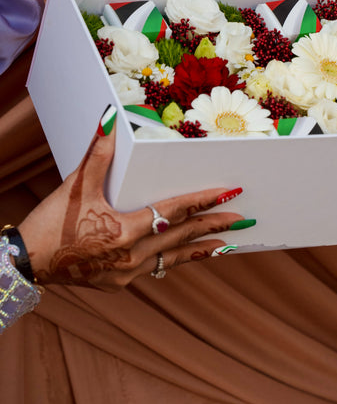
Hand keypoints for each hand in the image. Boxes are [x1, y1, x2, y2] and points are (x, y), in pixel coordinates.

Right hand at [17, 107, 248, 289]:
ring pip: (174, 259)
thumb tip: (110, 119)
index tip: (229, 193)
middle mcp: (132, 257)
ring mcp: (127, 275)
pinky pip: (157, 270)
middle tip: (243, 220)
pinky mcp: (120, 285)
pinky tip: (187, 255)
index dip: (204, 200)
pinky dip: (175, 260)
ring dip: (201, 249)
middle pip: (182, 237)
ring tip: (227, 244)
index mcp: (125, 231)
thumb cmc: (51, 222)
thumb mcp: (76, 185)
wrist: (27, 263)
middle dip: (214, 226)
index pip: (175, 211)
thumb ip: (98, 153)